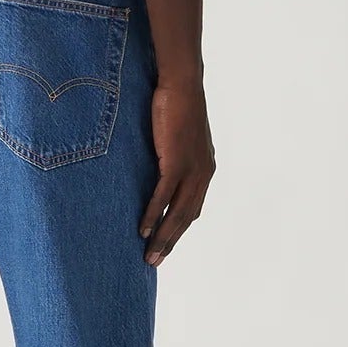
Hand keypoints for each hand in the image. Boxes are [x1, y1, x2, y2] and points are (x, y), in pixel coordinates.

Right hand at [139, 79, 214, 265]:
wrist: (181, 85)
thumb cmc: (176, 106)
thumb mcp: (177, 138)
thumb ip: (172, 156)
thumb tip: (156, 169)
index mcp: (204, 169)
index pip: (192, 208)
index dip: (178, 229)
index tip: (164, 245)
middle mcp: (203, 174)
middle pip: (186, 217)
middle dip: (170, 242)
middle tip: (154, 261)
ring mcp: (191, 169)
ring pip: (176, 212)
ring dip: (162, 236)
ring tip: (148, 254)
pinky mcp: (177, 162)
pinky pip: (163, 196)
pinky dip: (153, 214)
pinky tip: (143, 229)